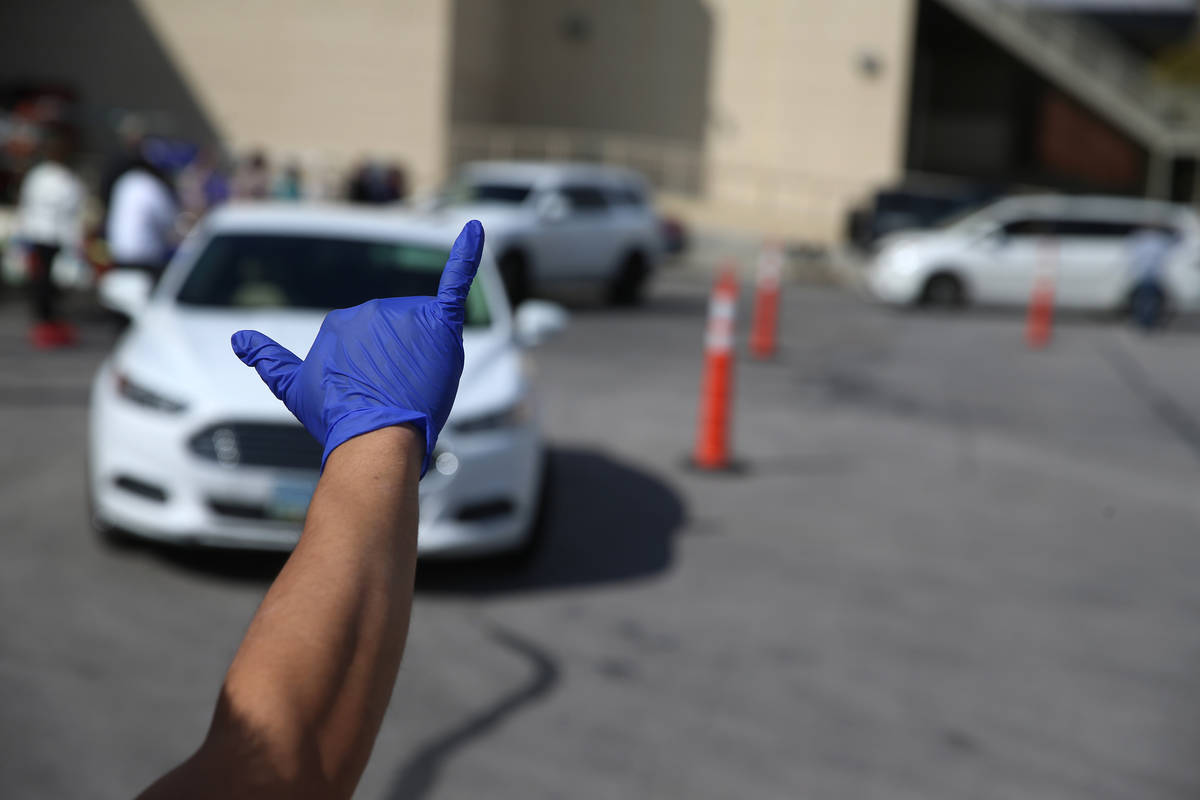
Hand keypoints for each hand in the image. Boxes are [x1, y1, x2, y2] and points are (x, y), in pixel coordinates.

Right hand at [230, 220, 483, 474]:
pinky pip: (456, 283)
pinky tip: (475, 229)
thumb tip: (237, 340)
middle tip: (394, 397)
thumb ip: (267, 360)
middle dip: (401, 368)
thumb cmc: (336, 417)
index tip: (369, 398)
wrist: (374, 436)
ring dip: (424, 360)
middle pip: (400, 338)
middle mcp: (373, 309)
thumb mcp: (293, 388)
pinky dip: (467, 254)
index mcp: (342, 321)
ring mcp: (406, 316)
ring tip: (412, 388)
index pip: (371, 347)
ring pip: (425, 334)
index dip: (375, 378)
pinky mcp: (439, 322)